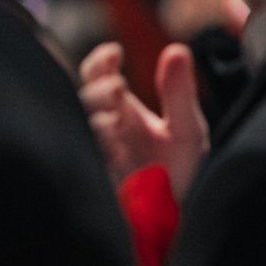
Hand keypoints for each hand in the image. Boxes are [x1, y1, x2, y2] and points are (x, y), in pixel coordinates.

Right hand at [79, 42, 209, 199]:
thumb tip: (176, 49)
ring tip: (117, 118)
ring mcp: (95, 152)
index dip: (101, 61)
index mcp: (121, 110)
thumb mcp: (187, 130)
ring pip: (78, 125)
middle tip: (118, 88)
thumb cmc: (179, 171)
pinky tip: (113, 148)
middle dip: (97, 90)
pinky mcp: (93, 178)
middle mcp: (103, 127)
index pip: (99, 75)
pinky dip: (96, 150)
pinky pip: (81, 159)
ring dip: (95, 118)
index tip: (115, 52)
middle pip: (83, 97)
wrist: (177, 217)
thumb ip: (180, 92)